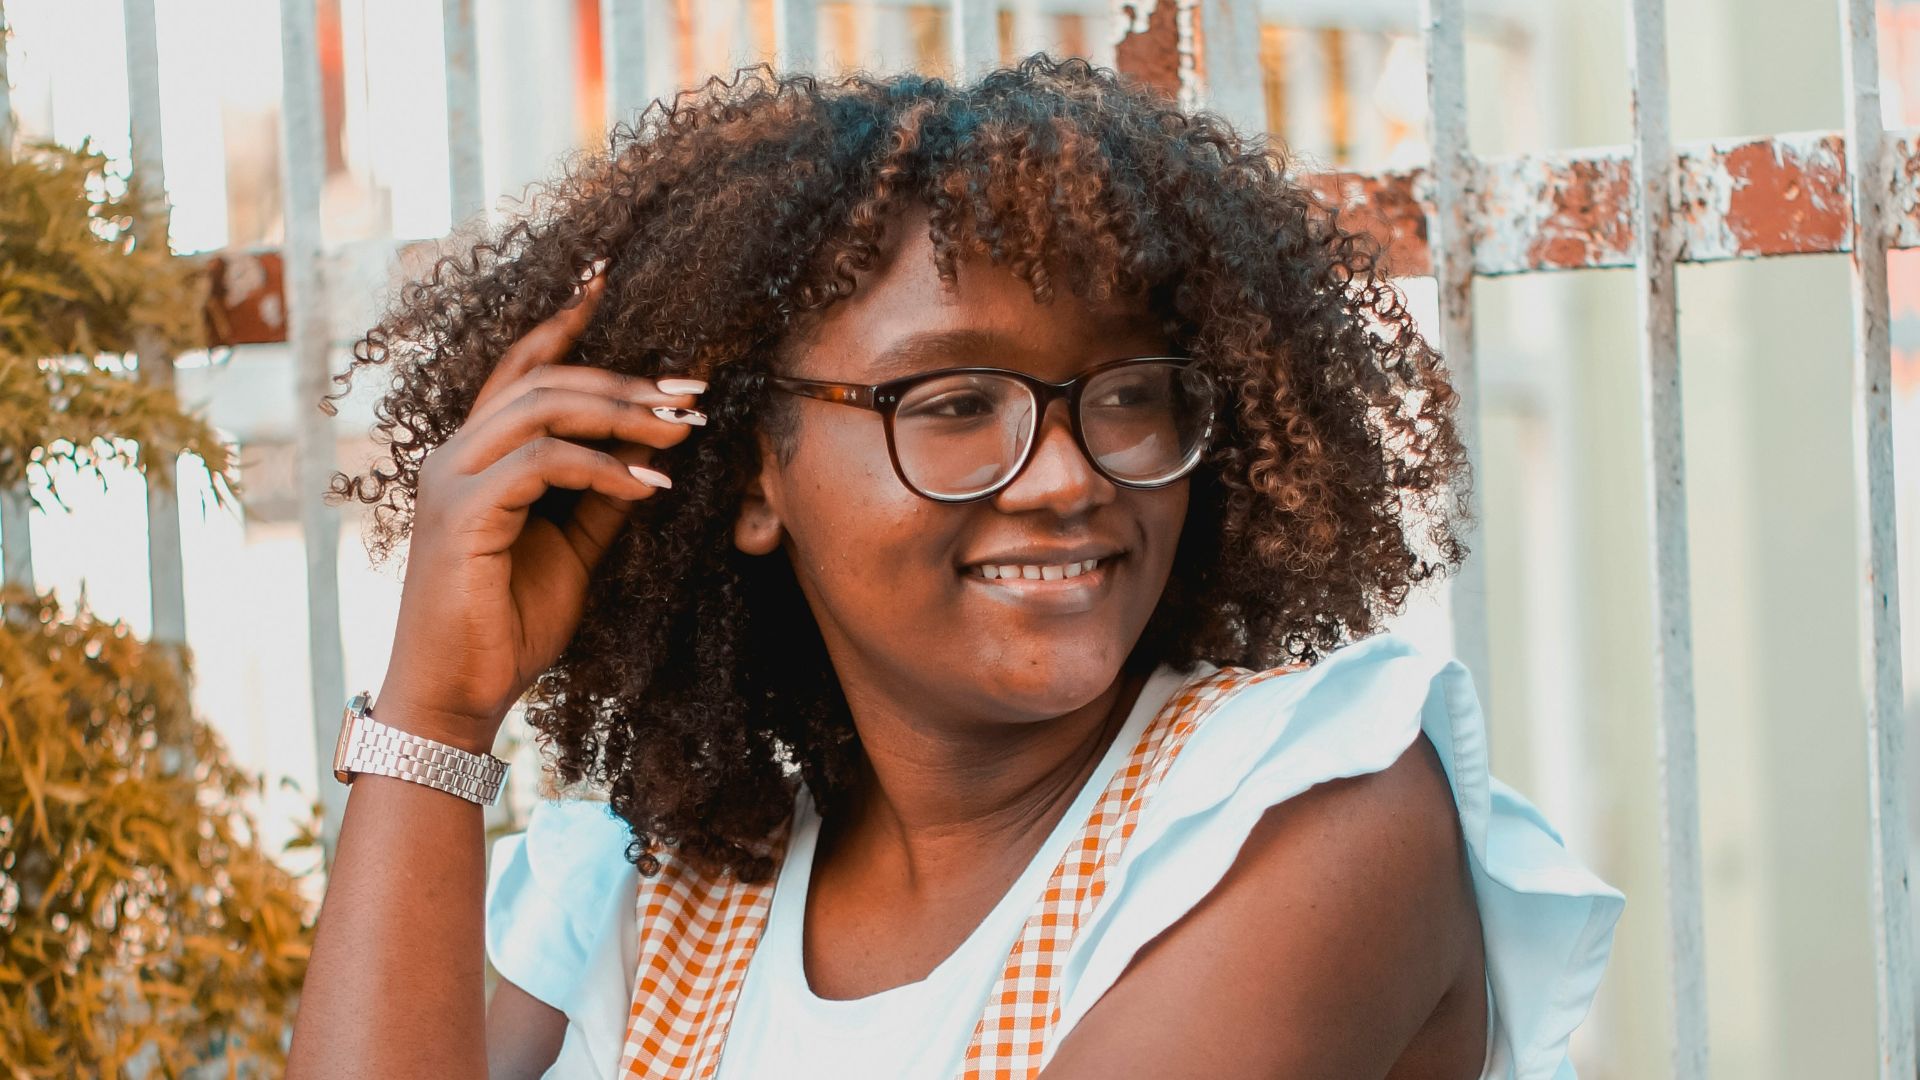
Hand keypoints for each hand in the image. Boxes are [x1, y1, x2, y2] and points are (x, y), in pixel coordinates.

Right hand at [373, 266, 706, 751]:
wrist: (460, 697)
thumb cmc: (508, 626)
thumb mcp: (571, 551)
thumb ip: (600, 498)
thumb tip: (650, 454)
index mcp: (473, 457)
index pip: (519, 369)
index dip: (562, 322)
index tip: (610, 282)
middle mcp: (452, 455)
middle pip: (542, 380)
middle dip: (625, 379)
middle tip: (692, 393)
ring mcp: (450, 480)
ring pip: (541, 408)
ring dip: (622, 413)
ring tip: (682, 430)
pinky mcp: (460, 514)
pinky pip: (543, 463)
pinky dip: (604, 468)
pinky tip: (649, 486)